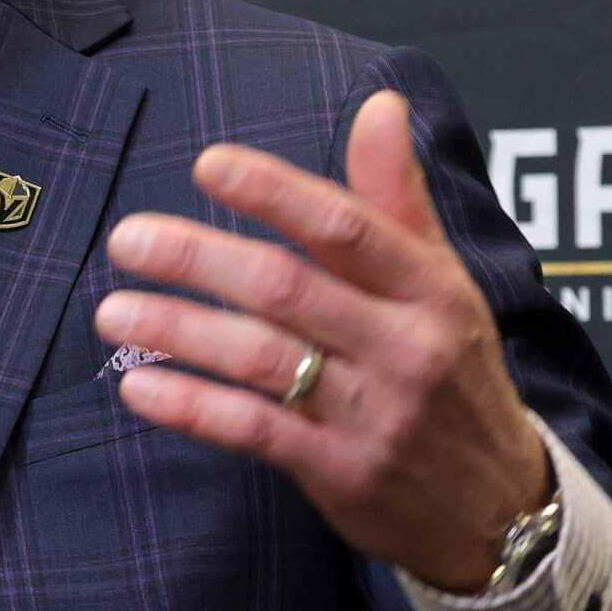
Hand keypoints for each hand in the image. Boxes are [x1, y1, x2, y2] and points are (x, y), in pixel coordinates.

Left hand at [94, 90, 549, 593]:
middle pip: (287, 288)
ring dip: (179, 329)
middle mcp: (404, 345)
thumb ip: (396, 197)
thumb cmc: (452, 372)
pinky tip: (139, 385)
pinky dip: (193, 406)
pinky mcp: (344, 472)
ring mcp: (374, 412)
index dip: (274, 191)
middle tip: (127, 238)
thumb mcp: (443, 283)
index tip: (208, 164)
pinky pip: (255, 429)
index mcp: (428, 287)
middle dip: (199, 258)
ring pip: (261, 358)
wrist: (501, 507)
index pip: (345, 226)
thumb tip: (379, 103)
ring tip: (110, 311)